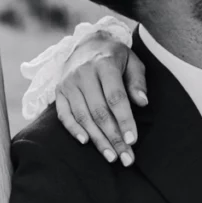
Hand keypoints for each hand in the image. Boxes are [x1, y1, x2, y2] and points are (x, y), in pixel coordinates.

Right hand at [53, 38, 147, 162]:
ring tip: (111, 156)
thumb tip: (142, 102)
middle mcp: (83, 73)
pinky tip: (86, 142)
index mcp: (104, 64)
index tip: (133, 140)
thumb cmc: (115, 57)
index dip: (124, 120)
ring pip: (82, 116)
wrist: (86, 43)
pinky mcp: (59, 92)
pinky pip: (64, 115)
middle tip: (126, 158)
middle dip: (114, 137)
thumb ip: (137, 81)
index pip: (115, 97)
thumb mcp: (132, 61)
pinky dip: (73, 129)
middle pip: (99, 111)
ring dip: (97, 139)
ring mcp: (68, 83)